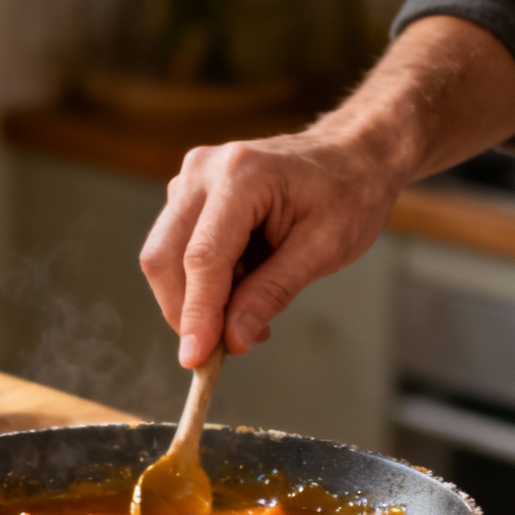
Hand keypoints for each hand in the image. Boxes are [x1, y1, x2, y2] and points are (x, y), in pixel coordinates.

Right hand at [136, 15, 514, 367]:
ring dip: (193, 298)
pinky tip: (240, 289)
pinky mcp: (188, 193)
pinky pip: (176, 247)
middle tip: (221, 350)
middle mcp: (204, 170)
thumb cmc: (348, 195)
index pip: (202, 258)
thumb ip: (273, 292)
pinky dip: (199, 282)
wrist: (352, 154)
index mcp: (241, 175)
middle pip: (164, 257)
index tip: (196, 361)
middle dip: (184, 312)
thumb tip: (233, 340)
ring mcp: (191, 177)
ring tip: (246, 314)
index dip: (196, 314)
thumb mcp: (324, 249)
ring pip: (163, 256)